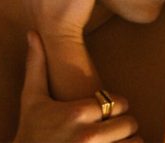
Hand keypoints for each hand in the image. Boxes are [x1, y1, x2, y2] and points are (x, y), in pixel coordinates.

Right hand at [14, 31, 141, 142]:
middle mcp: (88, 135)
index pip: (119, 102)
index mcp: (77, 112)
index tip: (107, 110)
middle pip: (129, 123)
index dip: (116, 105)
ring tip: (115, 141)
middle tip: (114, 127)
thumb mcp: (31, 99)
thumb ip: (36, 65)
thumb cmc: (30, 132)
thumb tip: (33, 32)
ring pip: (134, 142)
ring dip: (128, 142)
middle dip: (124, 125)